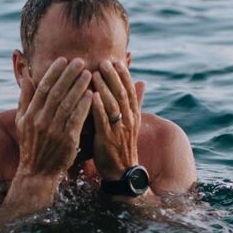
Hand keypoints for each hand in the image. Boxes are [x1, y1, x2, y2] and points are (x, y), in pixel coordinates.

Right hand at [14, 57, 93, 181]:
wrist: (38, 173)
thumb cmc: (31, 145)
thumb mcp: (22, 122)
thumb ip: (25, 99)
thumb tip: (27, 78)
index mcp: (30, 114)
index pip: (43, 88)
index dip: (54, 72)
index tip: (63, 59)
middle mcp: (40, 120)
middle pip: (56, 92)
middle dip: (69, 74)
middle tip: (80, 61)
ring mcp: (53, 130)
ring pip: (67, 103)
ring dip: (79, 86)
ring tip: (89, 73)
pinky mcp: (66, 140)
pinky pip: (76, 119)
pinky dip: (83, 106)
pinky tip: (91, 94)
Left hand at [91, 60, 144, 180]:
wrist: (121, 172)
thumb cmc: (122, 144)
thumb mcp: (132, 122)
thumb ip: (135, 101)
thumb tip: (141, 82)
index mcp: (134, 115)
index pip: (131, 90)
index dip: (124, 75)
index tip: (117, 61)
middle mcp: (129, 120)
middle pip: (122, 94)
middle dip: (113, 76)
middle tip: (103, 61)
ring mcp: (119, 130)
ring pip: (113, 105)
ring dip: (104, 88)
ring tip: (94, 73)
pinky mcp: (108, 140)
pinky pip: (104, 121)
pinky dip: (98, 107)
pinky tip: (91, 96)